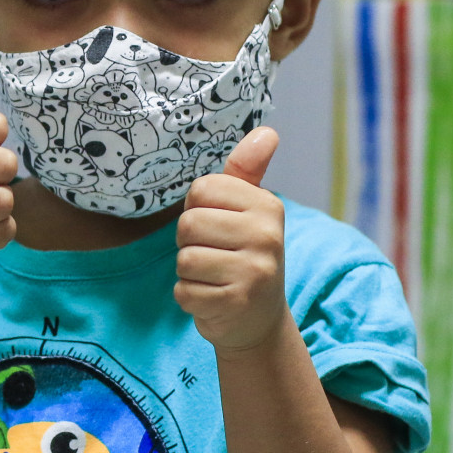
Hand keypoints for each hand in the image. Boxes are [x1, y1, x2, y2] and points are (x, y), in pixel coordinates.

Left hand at [175, 128, 287, 352]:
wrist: (258, 320)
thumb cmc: (244, 255)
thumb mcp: (249, 211)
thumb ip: (248, 171)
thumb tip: (268, 131)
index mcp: (268, 206)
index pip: (201, 189)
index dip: (197, 209)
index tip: (218, 226)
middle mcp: (267, 236)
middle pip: (188, 224)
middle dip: (189, 243)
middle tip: (214, 256)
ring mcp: (254, 272)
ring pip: (184, 259)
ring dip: (189, 273)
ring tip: (214, 277)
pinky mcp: (236, 304)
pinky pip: (184, 292)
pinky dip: (190, 298)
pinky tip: (213, 298)